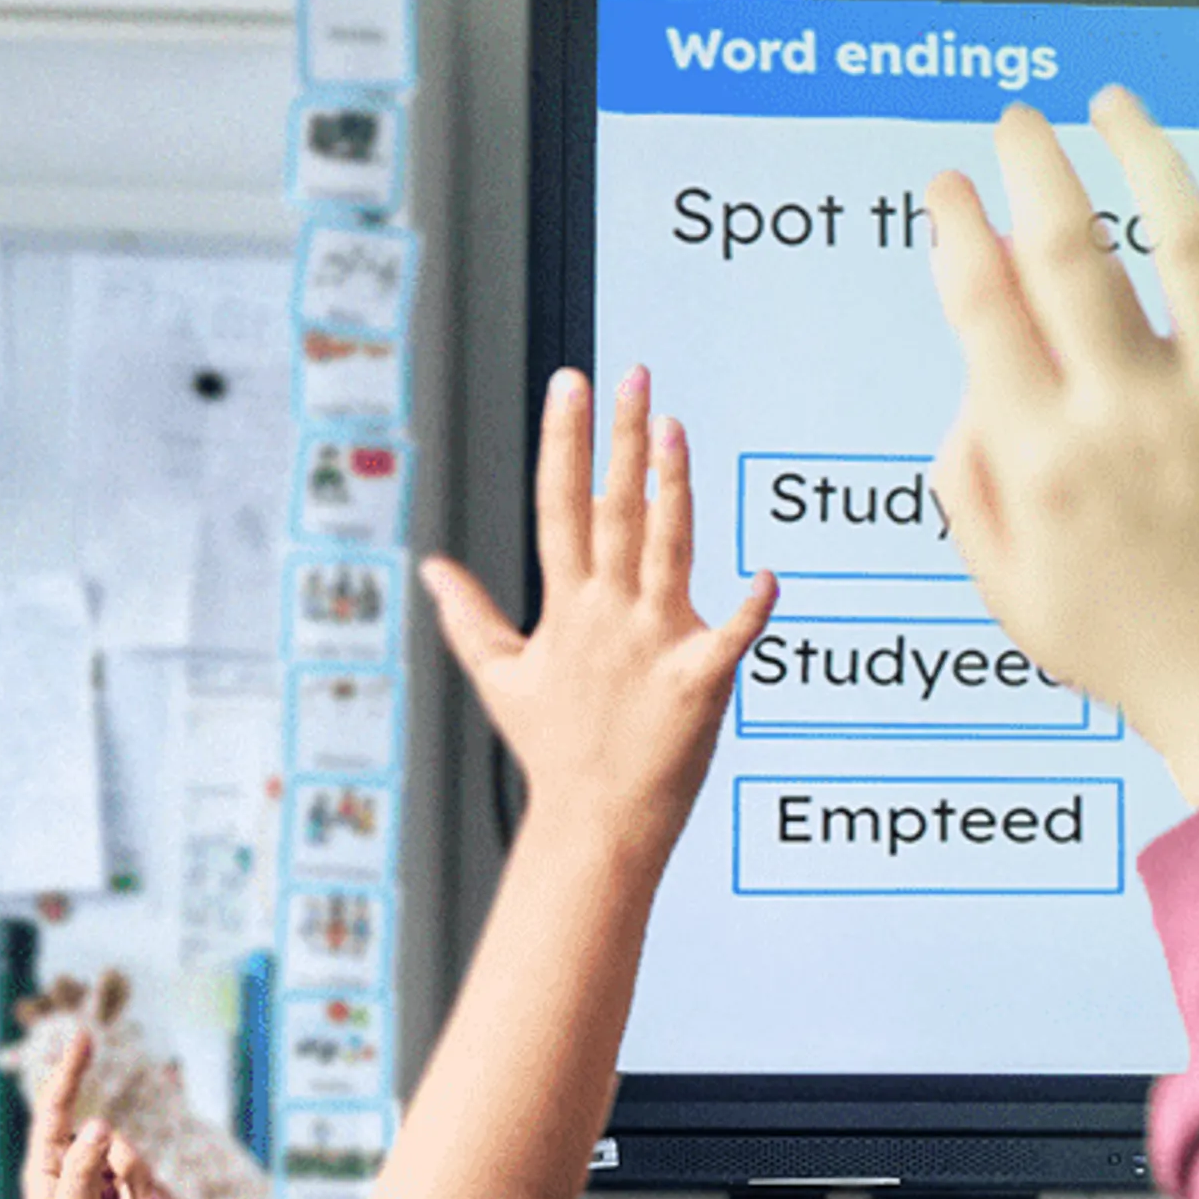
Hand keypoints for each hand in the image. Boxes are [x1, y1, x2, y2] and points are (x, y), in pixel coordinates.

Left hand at [13, 1031, 172, 1198]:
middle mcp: (76, 1172)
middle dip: (130, 1167)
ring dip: (146, 1189)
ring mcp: (104, 1190)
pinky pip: (156, 1186)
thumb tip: (100, 1124)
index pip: (58, 1108)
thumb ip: (85, 1164)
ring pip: (139, 1161)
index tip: (85, 1037)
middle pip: (114, 1139)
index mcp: (49, 1167)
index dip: (70, 1072)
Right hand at [420, 368, 779, 860]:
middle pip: (615, 511)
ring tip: (677, 429)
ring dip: (675, 491)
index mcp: (566, 608)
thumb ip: (469, 616)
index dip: (565, 442)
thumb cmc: (555, 749)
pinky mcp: (700, 684)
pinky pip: (731, 639)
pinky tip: (769, 574)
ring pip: (667, 553)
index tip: (571, 384)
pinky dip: (751, 611)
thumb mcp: (502, 678)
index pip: (561, 506)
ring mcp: (654, 646)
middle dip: (621, 440)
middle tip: (633, 375)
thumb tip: (430, 567)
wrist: (597, 823)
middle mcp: (609, 616)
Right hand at [924, 92, 1198, 810]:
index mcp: (1048, 462)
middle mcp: (1137, 416)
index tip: (948, 186)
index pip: (981, 301)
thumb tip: (973, 376)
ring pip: (1184, 229)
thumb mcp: (1023, 597)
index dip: (954, 224)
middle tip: (1017, 121)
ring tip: (1118, 109)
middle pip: (1067, 242)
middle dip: (1030, 161)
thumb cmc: (1156, 668)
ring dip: (1144, 150)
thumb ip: (974, 482)